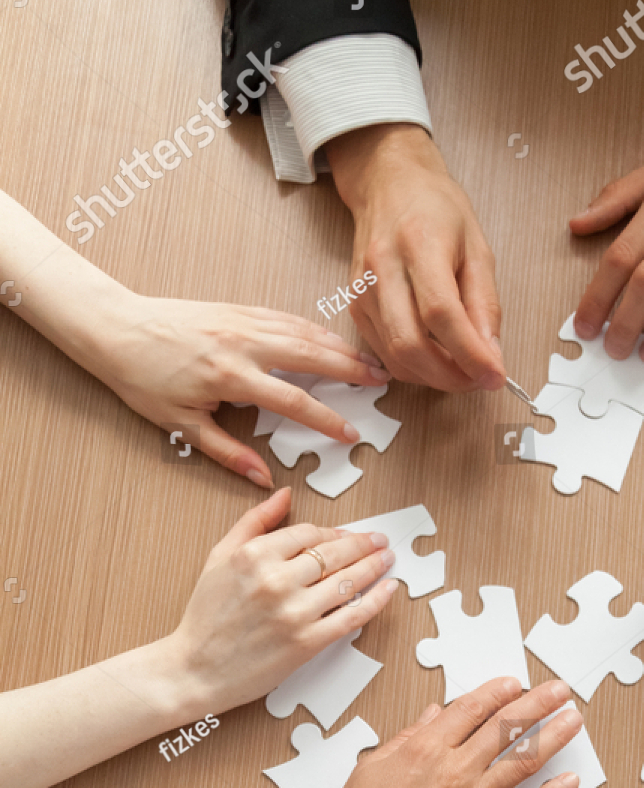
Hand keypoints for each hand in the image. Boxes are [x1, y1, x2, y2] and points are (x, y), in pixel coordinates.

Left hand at [89, 294, 390, 484]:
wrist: (116, 329)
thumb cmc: (142, 379)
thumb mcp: (181, 426)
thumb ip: (227, 453)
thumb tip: (262, 478)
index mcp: (231, 376)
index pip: (294, 400)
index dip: (326, 418)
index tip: (349, 431)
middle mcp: (243, 343)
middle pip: (311, 356)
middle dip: (350, 369)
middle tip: (382, 380)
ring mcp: (242, 321)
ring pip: (303, 331)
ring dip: (338, 345)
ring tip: (367, 359)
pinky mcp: (237, 308)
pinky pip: (285, 317)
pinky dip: (312, 327)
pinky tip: (328, 337)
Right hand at [165, 486, 397, 712]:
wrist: (194, 669)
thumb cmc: (205, 616)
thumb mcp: (219, 557)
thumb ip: (253, 522)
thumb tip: (283, 495)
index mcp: (254, 555)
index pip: (308, 533)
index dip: (333, 532)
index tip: (346, 535)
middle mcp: (276, 580)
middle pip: (334, 554)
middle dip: (362, 545)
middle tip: (379, 541)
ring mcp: (294, 613)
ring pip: (346, 582)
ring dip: (374, 567)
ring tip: (387, 560)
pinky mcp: (307, 643)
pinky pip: (351, 617)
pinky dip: (375, 601)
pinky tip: (388, 589)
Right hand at [321, 678, 581, 787]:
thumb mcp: (372, 765)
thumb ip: (409, 737)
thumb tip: (435, 715)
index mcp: (425, 748)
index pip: (472, 708)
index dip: (498, 692)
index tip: (515, 684)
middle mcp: (454, 771)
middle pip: (506, 726)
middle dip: (538, 703)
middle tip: (559, 691)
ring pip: (523, 761)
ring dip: (553, 737)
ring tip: (572, 721)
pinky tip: (569, 781)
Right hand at [326, 124, 505, 391]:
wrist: (387, 184)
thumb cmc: (435, 209)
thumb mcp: (477, 247)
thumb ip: (485, 303)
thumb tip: (491, 355)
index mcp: (419, 244)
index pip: (442, 314)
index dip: (470, 353)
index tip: (495, 375)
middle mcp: (383, 268)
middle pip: (412, 344)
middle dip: (450, 376)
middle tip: (478, 380)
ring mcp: (363, 289)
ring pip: (396, 357)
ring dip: (433, 378)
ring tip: (461, 372)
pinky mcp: (355, 305)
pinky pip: (384, 352)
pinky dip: (413, 368)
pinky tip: (435, 359)